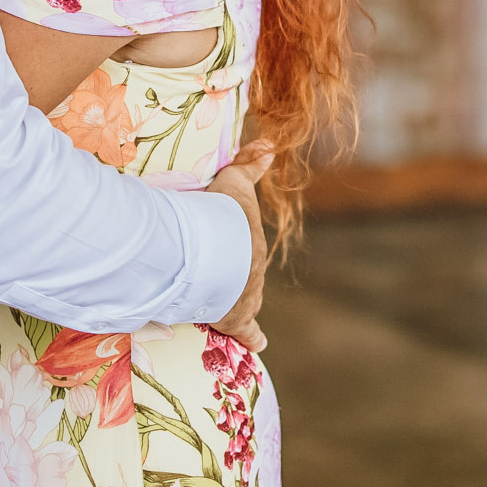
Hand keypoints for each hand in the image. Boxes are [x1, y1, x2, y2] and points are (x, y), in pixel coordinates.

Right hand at [204, 142, 272, 352]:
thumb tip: (270, 143)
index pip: (249, 253)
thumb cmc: (221, 217)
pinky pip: (247, 331)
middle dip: (240, 280)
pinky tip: (260, 343)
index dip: (243, 256)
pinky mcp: (235, 318)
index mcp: (250, 245)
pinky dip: (253, 336)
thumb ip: (248, 164)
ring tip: (231, 310)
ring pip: (245, 303)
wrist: (215, 250)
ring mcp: (246, 297)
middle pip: (248, 279)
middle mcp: (253, 272)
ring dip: (239, 307)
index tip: (245, 260)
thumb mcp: (234, 184)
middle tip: (229, 282)